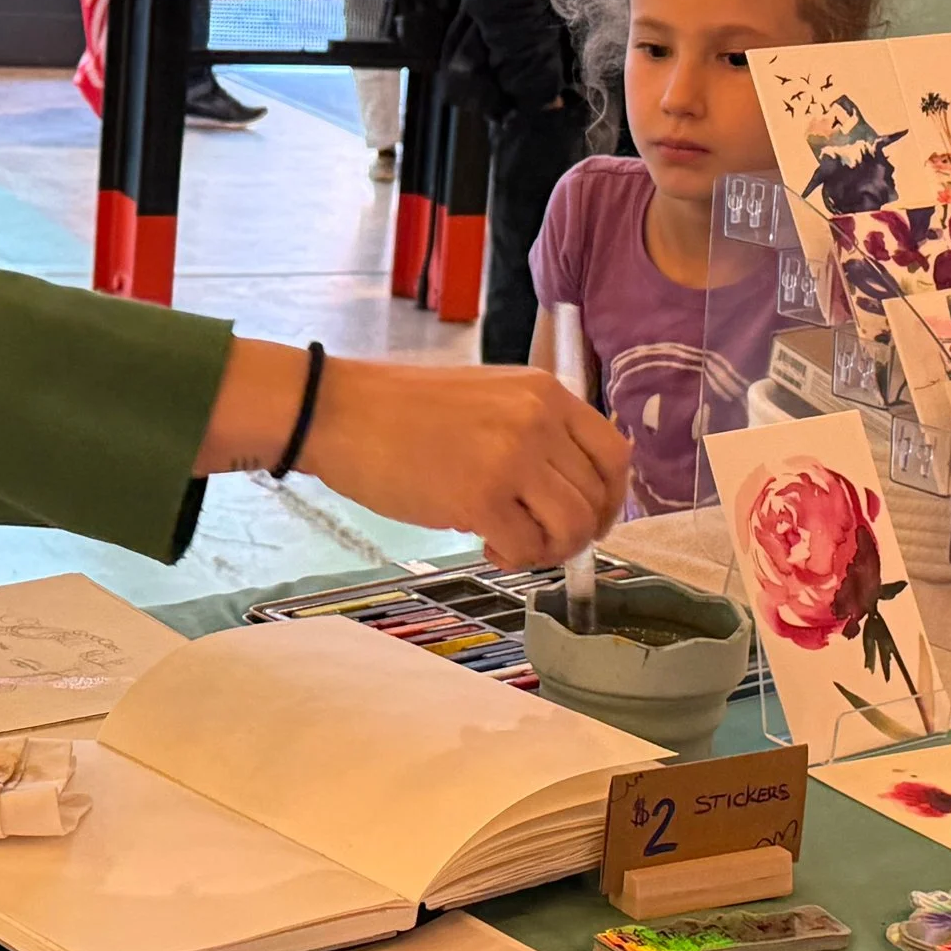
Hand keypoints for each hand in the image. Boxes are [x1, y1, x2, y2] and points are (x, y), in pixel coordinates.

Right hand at [193, 341, 630, 566]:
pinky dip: (513, 558)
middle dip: (576, 534)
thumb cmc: (399, 410)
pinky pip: (526, 547)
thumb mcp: (486, 399)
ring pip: (571, 527)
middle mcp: (537, 420)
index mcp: (544, 392)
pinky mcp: (480, 496)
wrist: (337, 411)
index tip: (589, 520)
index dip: (610, 499)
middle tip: (540, 543)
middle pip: (595, 497)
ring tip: (512, 546)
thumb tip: (566, 491)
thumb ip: (531, 431)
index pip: (613, 454)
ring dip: (548, 551)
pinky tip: (484, 544)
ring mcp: (511, 457)